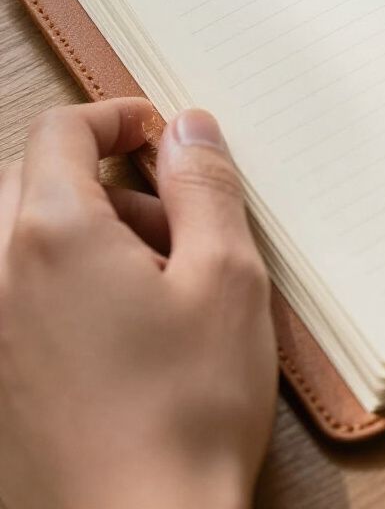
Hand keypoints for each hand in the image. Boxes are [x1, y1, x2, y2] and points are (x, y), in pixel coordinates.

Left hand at [0, 100, 276, 508]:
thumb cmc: (188, 406)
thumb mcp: (226, 277)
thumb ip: (205, 186)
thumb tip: (189, 127)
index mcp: (52, 235)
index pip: (60, 131)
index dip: (115, 116)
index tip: (161, 131)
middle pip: (33, 182)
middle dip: (101, 176)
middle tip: (170, 212)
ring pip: (23, 239)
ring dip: (86, 230)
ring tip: (159, 280)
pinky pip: (17, 292)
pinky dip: (64, 280)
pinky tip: (125, 330)